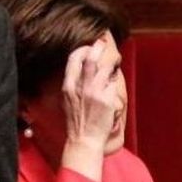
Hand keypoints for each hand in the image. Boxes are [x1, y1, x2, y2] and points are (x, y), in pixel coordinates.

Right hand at [61, 36, 118, 180]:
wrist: (84, 138)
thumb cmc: (76, 120)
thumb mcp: (66, 99)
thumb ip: (72, 84)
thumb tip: (82, 71)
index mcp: (68, 85)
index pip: (73, 58)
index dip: (82, 49)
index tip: (88, 46)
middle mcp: (80, 86)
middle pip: (90, 58)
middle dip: (97, 47)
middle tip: (103, 43)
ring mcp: (94, 92)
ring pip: (104, 67)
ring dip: (111, 61)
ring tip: (115, 60)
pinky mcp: (106, 99)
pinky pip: (113, 84)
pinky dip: (114, 80)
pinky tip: (114, 82)